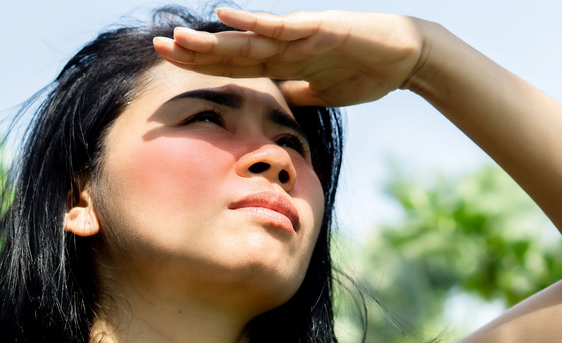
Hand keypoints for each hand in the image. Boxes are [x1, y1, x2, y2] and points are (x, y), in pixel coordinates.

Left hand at [153, 8, 427, 106]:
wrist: (405, 59)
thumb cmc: (366, 73)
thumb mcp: (322, 94)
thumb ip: (296, 94)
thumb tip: (275, 106)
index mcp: (285, 63)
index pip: (237, 67)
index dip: (204, 67)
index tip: (171, 67)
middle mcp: (286, 47)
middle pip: (233, 52)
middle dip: (195, 52)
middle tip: (156, 47)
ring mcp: (300, 36)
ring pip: (249, 40)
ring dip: (213, 41)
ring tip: (177, 38)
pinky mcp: (318, 28)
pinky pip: (282, 27)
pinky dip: (254, 24)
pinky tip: (225, 16)